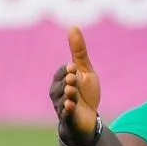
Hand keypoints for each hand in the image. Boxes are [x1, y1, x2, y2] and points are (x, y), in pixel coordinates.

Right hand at [49, 26, 101, 145]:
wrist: (89, 118)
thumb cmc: (85, 93)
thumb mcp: (85, 70)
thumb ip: (78, 51)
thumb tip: (73, 26)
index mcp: (60, 80)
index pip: (62, 72)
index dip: (68, 70)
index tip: (73, 66)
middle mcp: (57, 93)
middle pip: (61, 85)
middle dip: (68, 81)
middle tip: (73, 78)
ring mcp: (62, 106)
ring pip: (63, 99)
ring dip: (68, 94)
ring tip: (72, 90)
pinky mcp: (68, 119)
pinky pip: (65, 113)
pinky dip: (67, 109)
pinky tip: (70, 105)